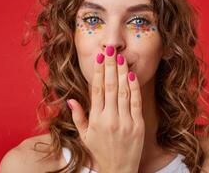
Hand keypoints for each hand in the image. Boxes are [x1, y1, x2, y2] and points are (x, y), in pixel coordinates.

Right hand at [67, 45, 144, 172]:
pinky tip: (131, 75)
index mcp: (96, 119)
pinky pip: (136, 102)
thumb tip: (70, 99)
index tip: (100, 57)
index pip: (97, 90)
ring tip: (120, 57)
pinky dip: (134, 88)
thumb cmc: (100, 151)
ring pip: (123, 91)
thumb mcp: (84, 136)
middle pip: (110, 86)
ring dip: (122, 72)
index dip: (98, 72)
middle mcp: (110, 118)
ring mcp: (125, 121)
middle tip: (110, 49)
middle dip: (110, 65)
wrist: (119, 169)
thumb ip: (78, 116)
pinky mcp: (138, 124)